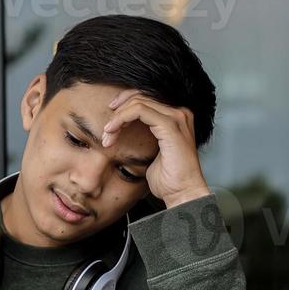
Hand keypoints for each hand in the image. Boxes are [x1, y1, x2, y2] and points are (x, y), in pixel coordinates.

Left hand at [101, 90, 210, 208]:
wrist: (182, 194)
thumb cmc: (169, 180)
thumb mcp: (153, 153)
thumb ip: (145, 137)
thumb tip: (126, 130)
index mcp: (177, 117)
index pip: (147, 98)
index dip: (125, 104)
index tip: (110, 121)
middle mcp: (180, 113)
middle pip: (142, 95)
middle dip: (119, 109)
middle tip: (106, 128)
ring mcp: (177, 117)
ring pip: (138, 102)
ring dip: (118, 117)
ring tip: (108, 134)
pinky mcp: (170, 125)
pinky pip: (139, 111)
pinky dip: (122, 119)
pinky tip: (112, 132)